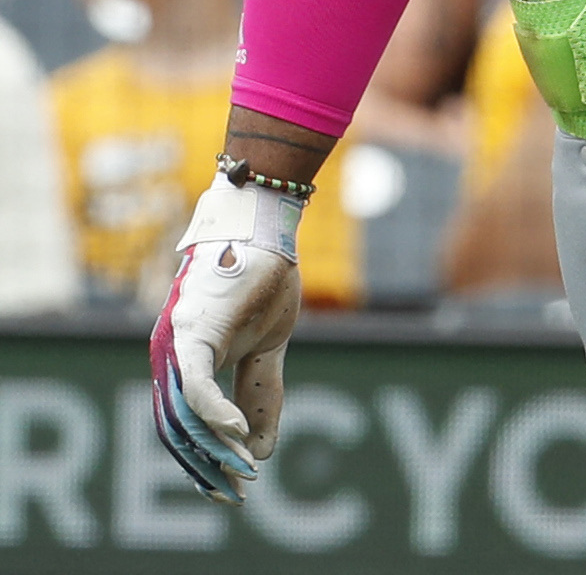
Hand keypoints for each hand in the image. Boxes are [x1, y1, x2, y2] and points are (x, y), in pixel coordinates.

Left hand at [148, 179, 302, 502]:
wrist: (268, 231)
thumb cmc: (267, 279)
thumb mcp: (271, 348)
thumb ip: (262, 393)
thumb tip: (261, 446)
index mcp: (190, 362)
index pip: (187, 424)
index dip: (206, 459)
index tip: (230, 487)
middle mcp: (173, 359)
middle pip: (180, 429)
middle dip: (207, 467)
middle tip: (234, 495)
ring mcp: (177, 347)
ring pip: (184, 415)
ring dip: (214, 448)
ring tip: (243, 470)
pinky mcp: (192, 335)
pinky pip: (197, 386)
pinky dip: (215, 413)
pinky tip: (239, 433)